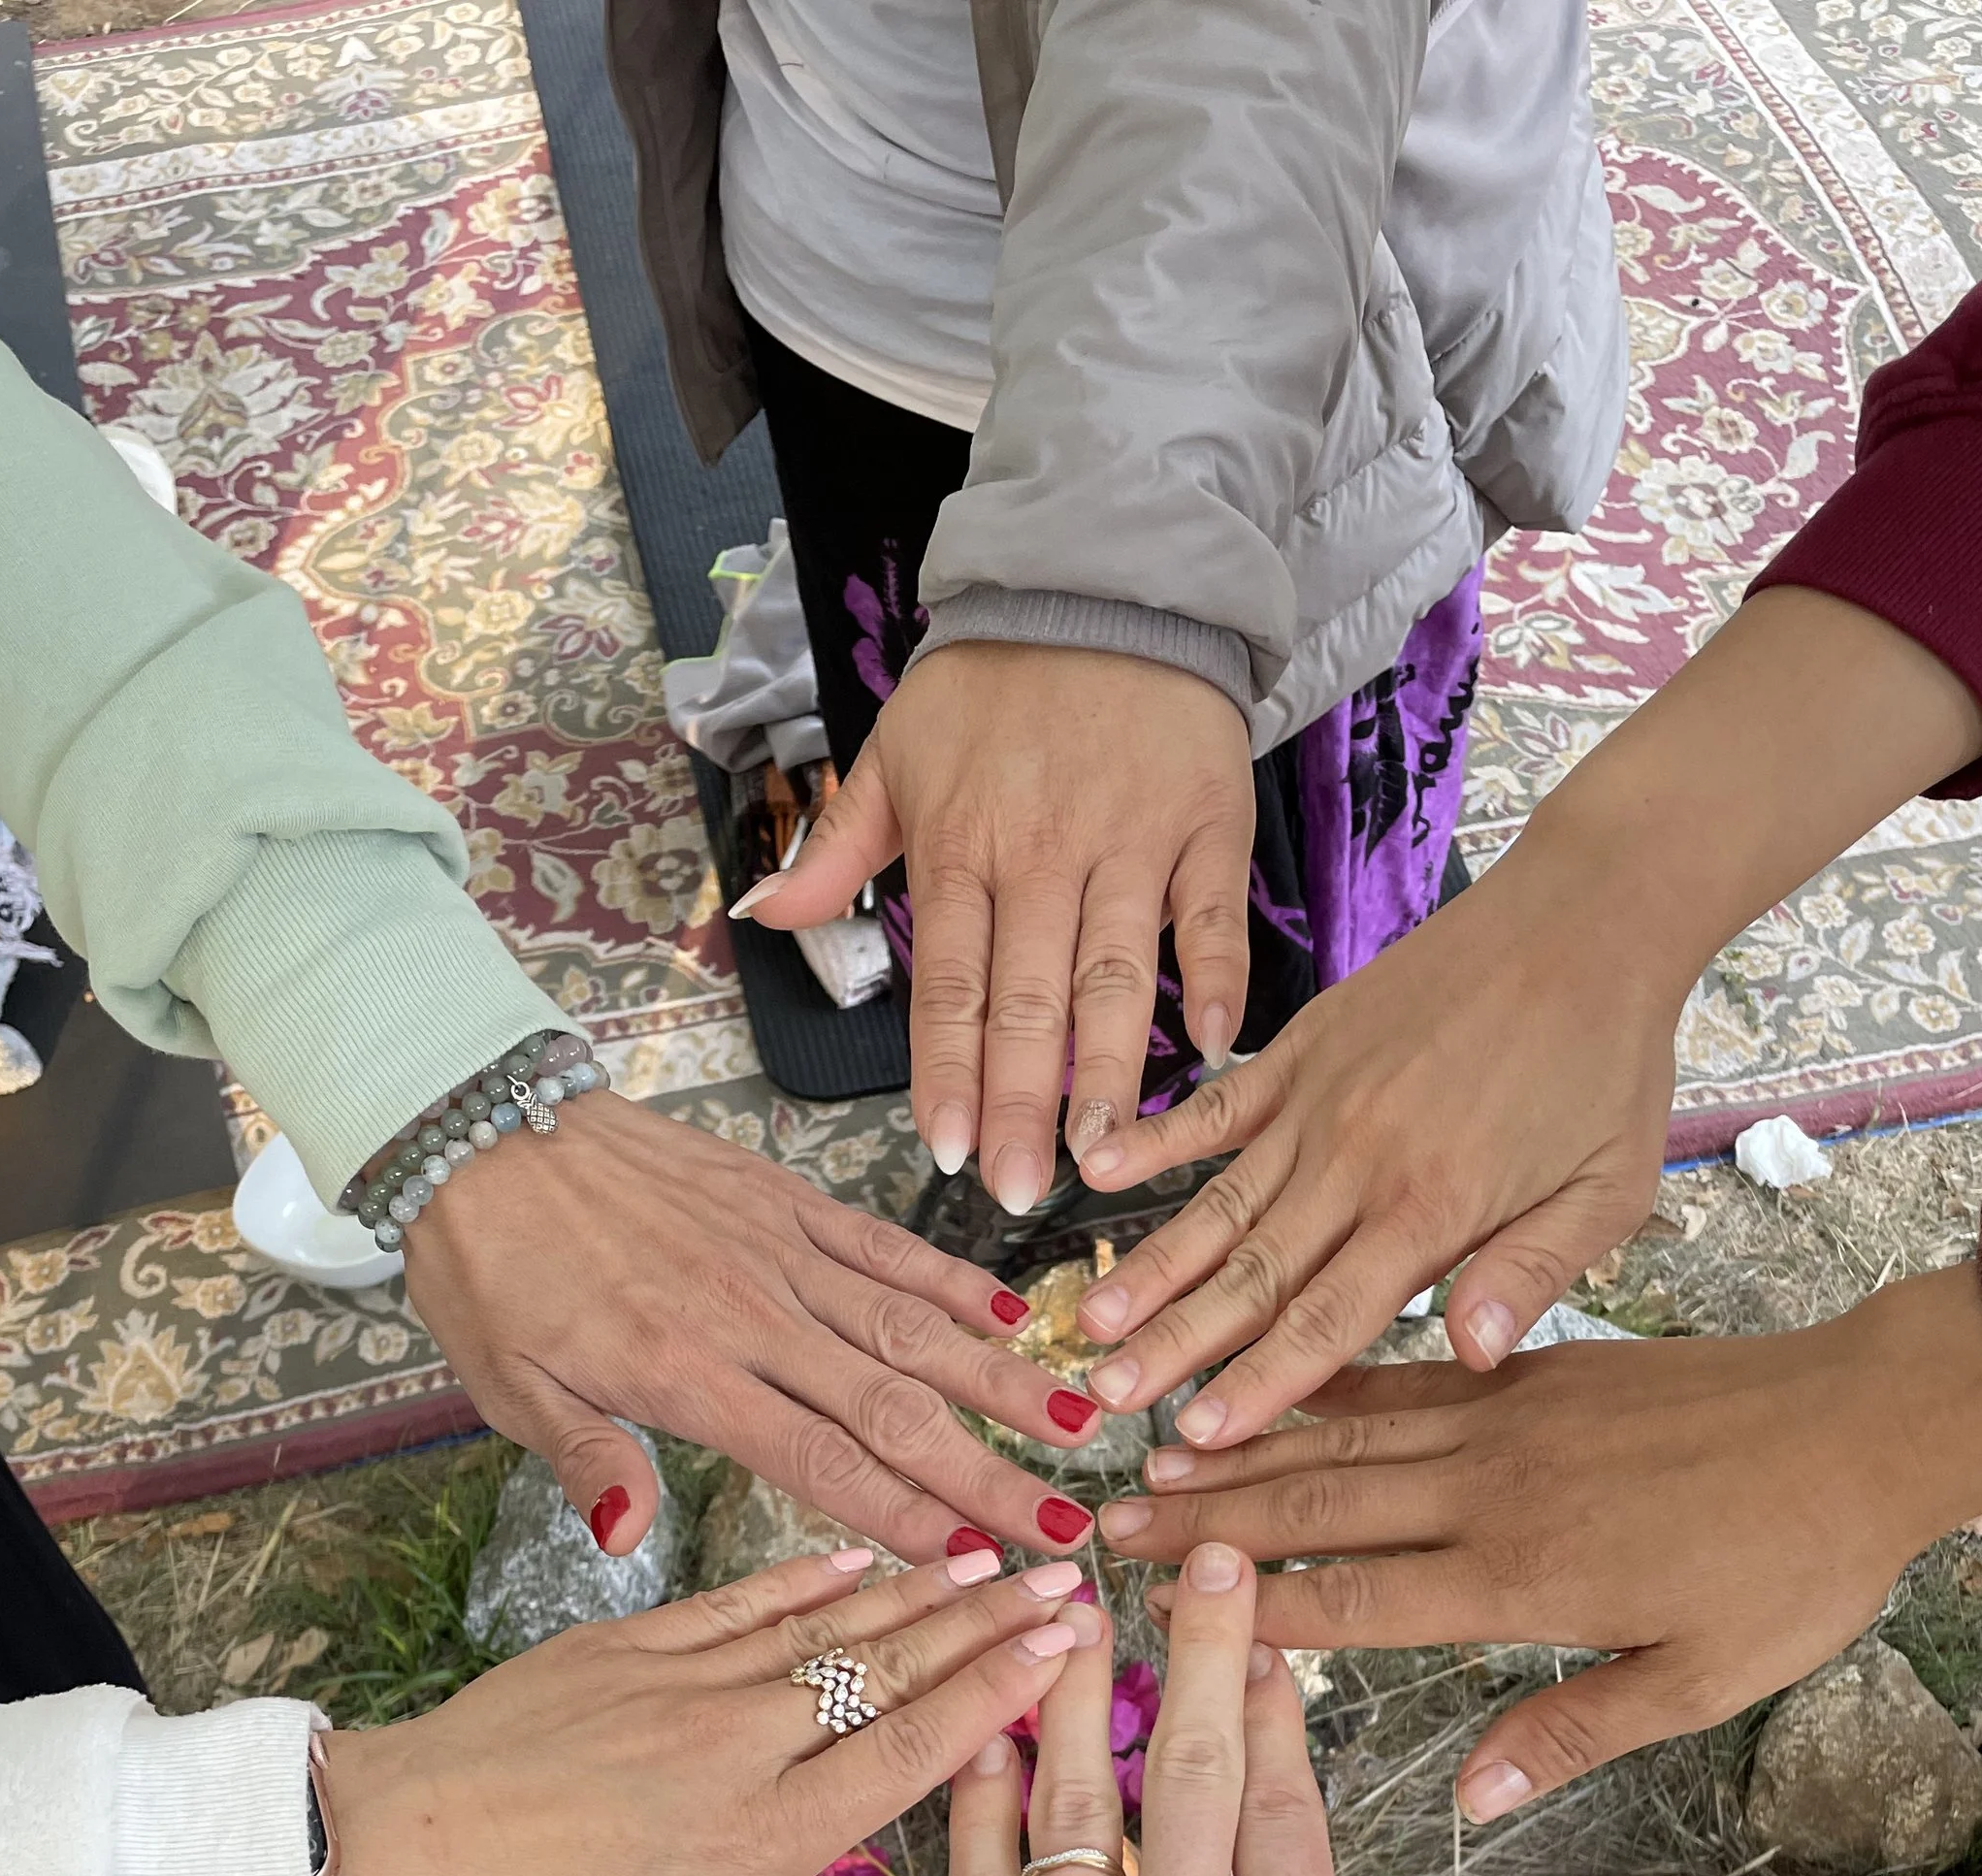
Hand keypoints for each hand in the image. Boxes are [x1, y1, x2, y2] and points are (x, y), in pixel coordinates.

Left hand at [315, 1545, 1100, 1875]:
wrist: (401, 1849)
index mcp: (765, 1841)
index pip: (910, 1748)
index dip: (996, 1692)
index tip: (1064, 1647)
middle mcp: (742, 1749)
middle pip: (892, 1671)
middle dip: (989, 1621)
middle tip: (1067, 1579)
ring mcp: (686, 1685)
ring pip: (830, 1624)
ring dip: (920, 1587)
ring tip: (994, 1554)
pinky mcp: (629, 1643)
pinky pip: (743, 1601)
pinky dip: (810, 1576)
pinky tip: (865, 1558)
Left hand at [402, 1089, 1103, 1562]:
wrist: (479, 1130)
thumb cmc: (493, 1274)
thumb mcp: (510, 1388)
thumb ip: (588, 1459)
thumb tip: (628, 1538)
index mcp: (684, 1373)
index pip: (820, 1461)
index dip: (908, 1518)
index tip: (981, 1567)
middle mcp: (750, 1314)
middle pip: (892, 1407)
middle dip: (987, 1473)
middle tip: (1066, 1525)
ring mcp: (777, 1251)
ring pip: (911, 1325)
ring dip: (998, 1380)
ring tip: (1077, 1424)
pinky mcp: (784, 1200)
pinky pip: (885, 1246)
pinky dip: (954, 1280)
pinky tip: (1014, 1319)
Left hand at [736, 643, 1254, 1219]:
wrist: (1106, 577)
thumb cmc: (994, 681)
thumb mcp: (895, 751)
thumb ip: (836, 848)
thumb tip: (762, 919)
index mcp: (960, 845)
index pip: (950, 986)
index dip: (949, 1075)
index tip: (949, 1153)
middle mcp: (1042, 854)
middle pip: (1029, 1002)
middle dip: (1020, 1105)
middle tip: (1018, 1192)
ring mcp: (1130, 843)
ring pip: (1118, 976)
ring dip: (1110, 1072)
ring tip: (1102, 1154)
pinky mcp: (1206, 825)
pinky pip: (1213, 917)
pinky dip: (1219, 981)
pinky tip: (1215, 1050)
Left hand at [872, 1545, 1451, 1875]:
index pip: (1295, 1818)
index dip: (1286, 1717)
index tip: (1275, 1640)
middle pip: (1201, 1772)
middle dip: (1204, 1651)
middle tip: (1202, 1558)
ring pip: (1078, 1794)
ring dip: (1077, 1688)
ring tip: (1069, 1601)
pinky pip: (980, 1874)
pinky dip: (980, 1798)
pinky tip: (979, 1734)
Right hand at [1065, 588, 1981, 1450]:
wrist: (1587, 917)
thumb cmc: (1608, 1061)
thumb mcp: (1608, 1187)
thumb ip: (1534, 1272)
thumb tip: (1475, 1358)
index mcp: (1433, 1207)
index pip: (1329, 1319)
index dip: (1260, 1385)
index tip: (1201, 1438)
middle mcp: (1359, 1160)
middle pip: (1252, 1275)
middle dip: (1176, 1345)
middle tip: (1107, 1399)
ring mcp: (1321, 1102)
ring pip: (1220, 1205)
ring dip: (1152, 1267)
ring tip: (1089, 1320)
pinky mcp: (1304, 1048)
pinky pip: (1217, 1105)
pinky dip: (1157, 1138)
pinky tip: (1096, 1168)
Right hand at [1095, 1268, 1981, 1828]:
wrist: (1869, 1420)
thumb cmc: (1795, 1569)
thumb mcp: (1700, 1679)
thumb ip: (1574, 1730)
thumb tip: (1466, 1800)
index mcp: (1521, 1576)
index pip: (1352, 1598)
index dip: (1251, 1608)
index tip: (1159, 1609)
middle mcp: (1491, 1487)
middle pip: (1319, 1504)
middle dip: (1207, 1517)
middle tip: (1104, 1526)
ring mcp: (1508, 1416)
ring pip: (1345, 1433)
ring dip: (1244, 1445)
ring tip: (1152, 1453)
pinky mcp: (1535, 1369)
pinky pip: (1405, 1379)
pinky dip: (1328, 1385)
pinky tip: (1277, 1385)